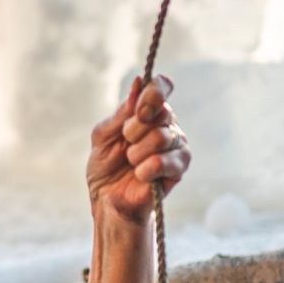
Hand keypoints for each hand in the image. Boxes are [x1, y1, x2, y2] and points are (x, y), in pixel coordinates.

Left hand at [87, 75, 191, 227]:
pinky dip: (145, 169)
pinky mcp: (180, 168)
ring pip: (162, 137)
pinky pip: (164, 161)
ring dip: (137, 153)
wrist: (108, 199)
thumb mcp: (103, 135)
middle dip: (134, 130)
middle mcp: (166, 124)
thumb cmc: (105, 166)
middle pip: (161, 112)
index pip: (162, 86)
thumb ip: (121, 112)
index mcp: (148, 111)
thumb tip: (138, 83)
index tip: (139, 109)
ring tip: (131, 162)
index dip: (154, 91)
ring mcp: (176, 145)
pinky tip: (141, 175)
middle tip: (126, 144)